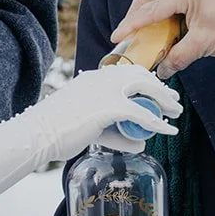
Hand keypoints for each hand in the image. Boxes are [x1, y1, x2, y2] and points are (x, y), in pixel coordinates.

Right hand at [37, 64, 181, 154]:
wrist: (38, 133)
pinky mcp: (110, 107)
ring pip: (146, 89)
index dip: (146, 80)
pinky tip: (168, 130)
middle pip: (141, 76)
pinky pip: (142, 114)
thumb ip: (114, 133)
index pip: (126, 72)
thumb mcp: (89, 127)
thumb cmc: (57, 132)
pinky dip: (158, 123)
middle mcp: (102, 78)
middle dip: (161, 87)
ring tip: (176, 112)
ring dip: (165, 101)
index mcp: (94, 77)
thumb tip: (140, 143)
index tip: (158, 90)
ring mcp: (107, 91)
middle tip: (174, 99)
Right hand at [111, 0, 214, 78]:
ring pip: (156, 3)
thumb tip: (162, 70)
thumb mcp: (205, 43)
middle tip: (125, 39)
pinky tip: (158, 37)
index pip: (149, 10)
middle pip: (147, 0)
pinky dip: (159, 22)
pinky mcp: (194, 0)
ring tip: (139, 40)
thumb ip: (180, 56)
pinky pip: (168, 8)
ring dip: (146, 20)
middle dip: (133, 19)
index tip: (117, 38)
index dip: (131, 25)